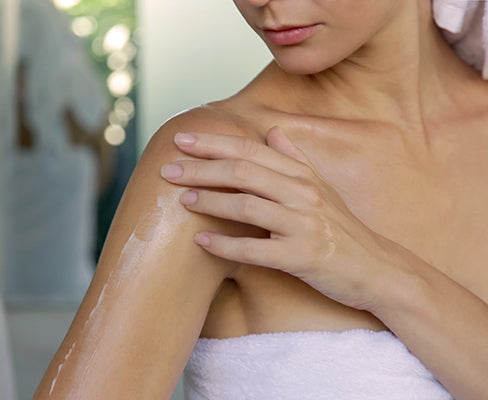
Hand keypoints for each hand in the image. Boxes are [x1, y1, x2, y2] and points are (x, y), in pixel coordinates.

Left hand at [160, 127, 402, 311]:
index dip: (213, 143)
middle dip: (201, 169)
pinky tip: (200, 242)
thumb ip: (295, 159)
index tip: (182, 139)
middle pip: (243, 173)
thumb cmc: (343, 229)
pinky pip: (255, 250)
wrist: (377, 269)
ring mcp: (304, 225)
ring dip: (210, 202)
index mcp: (302, 176)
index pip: (251, 150)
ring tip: (181, 200)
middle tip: (168, 169)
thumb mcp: (322, 188)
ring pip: (247, 206)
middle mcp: (303, 194)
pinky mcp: (303, 257)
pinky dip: (225, 246)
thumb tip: (272, 130)